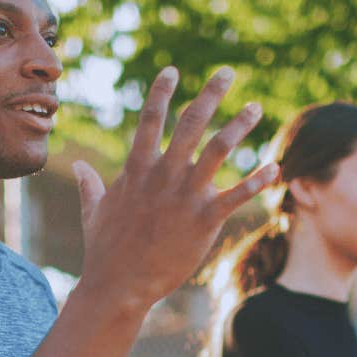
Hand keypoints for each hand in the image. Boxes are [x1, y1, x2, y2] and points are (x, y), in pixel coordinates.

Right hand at [71, 67, 276, 315]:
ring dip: (239, 125)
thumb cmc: (104, 251)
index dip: (161, 92)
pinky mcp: (204, 220)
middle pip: (190, 122)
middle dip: (211, 94)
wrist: (119, 286)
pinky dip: (257, 180)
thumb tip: (81, 166)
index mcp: (137, 169)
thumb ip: (91, 184)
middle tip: (227, 72)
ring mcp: (185, 196)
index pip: (150, 119)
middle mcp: (163, 175)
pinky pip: (237, 195)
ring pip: (218, 149)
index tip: (173, 70)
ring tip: (255, 108)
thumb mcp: (93, 211)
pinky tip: (275, 168)